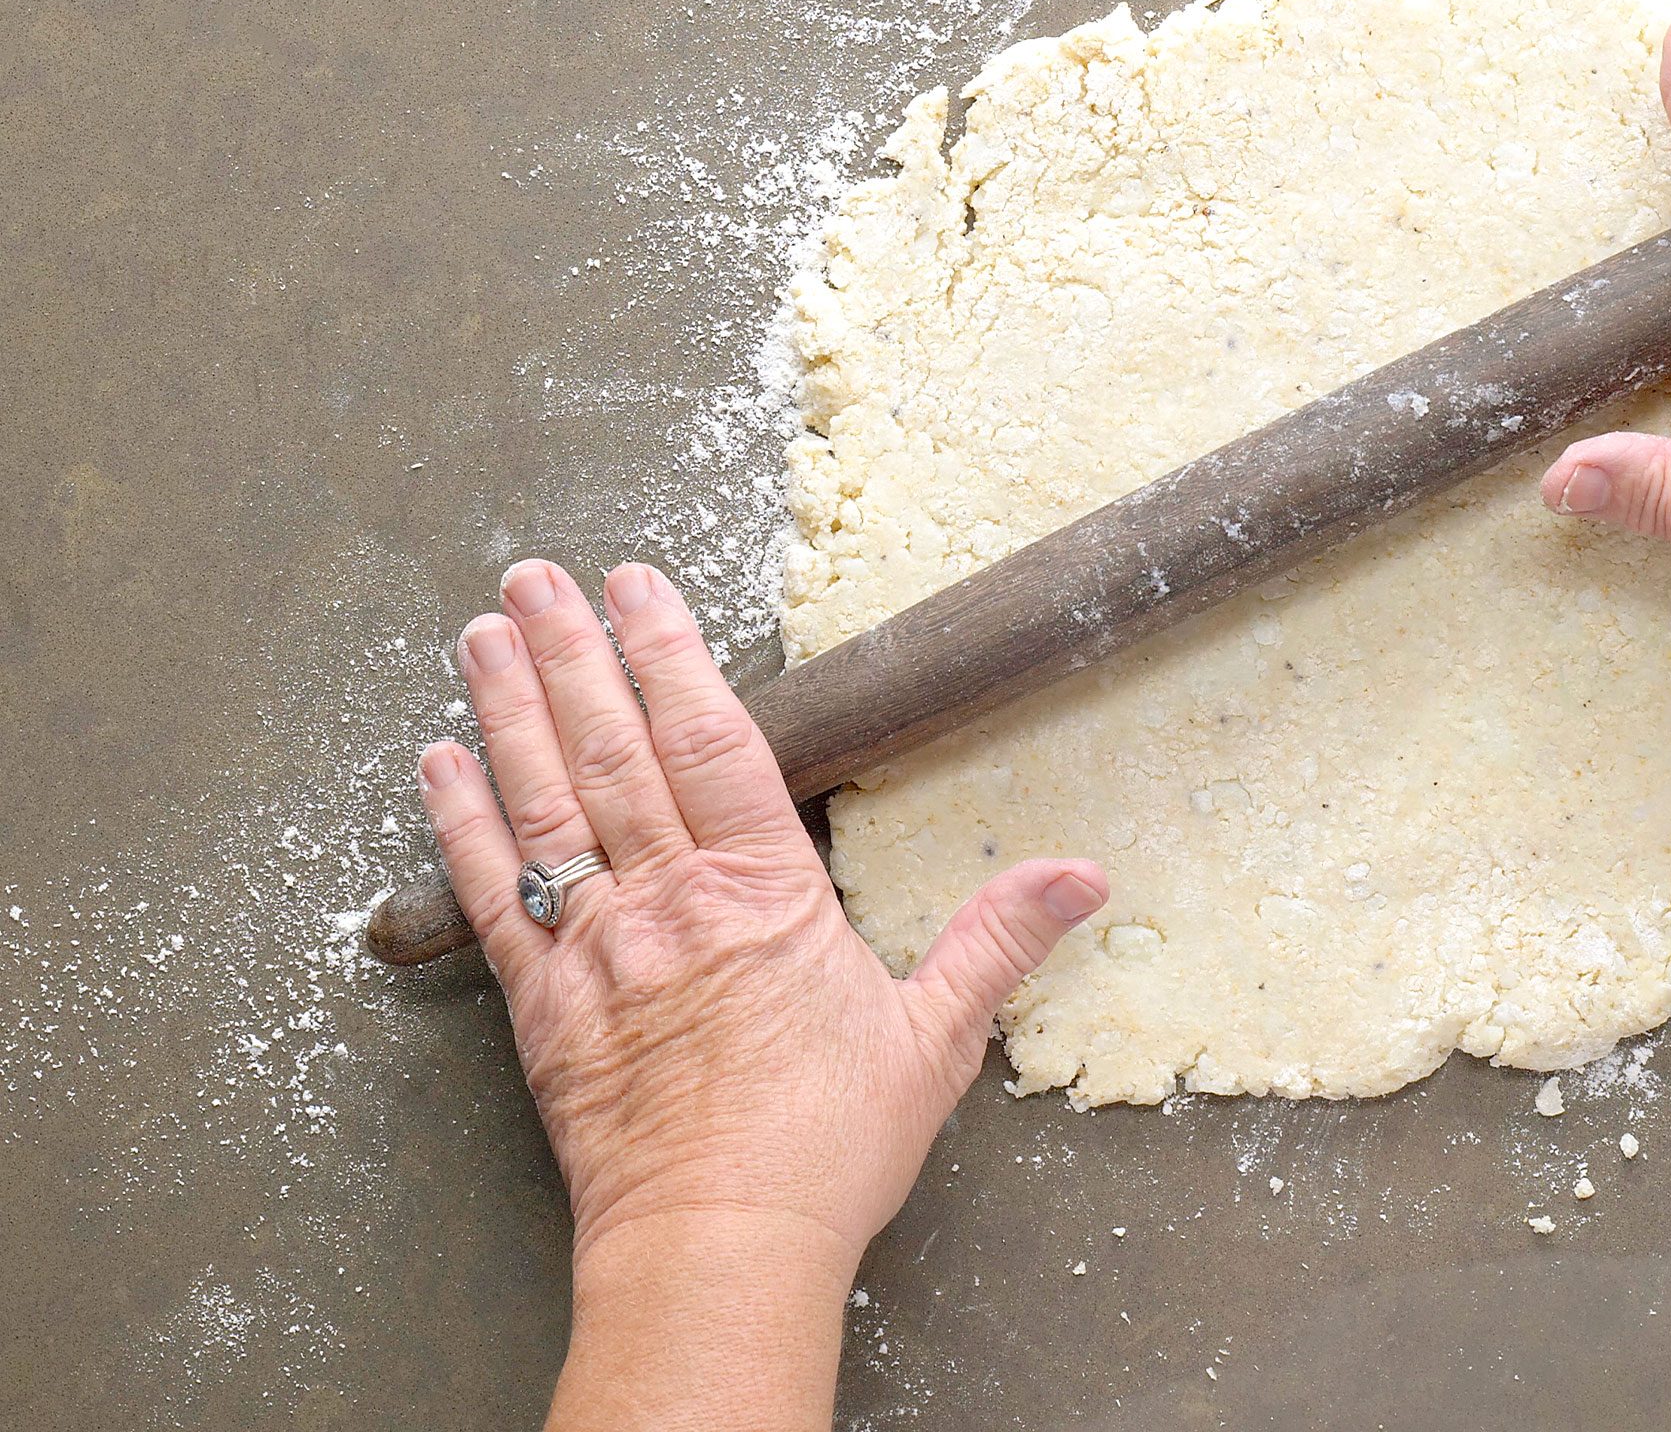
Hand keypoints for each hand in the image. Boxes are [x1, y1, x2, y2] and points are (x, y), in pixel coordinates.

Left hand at [416, 559, 1104, 1424]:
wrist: (720, 1245)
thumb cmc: (826, 1147)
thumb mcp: (936, 1039)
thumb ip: (997, 941)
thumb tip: (1082, 876)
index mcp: (764, 895)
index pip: (712, 741)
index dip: (672, 654)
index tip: (638, 584)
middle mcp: (669, 902)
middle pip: (611, 750)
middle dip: (572, 652)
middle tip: (535, 576)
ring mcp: (595, 948)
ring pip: (544, 802)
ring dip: (510, 708)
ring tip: (483, 632)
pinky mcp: (540, 1007)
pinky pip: (491, 896)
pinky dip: (460, 823)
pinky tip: (437, 761)